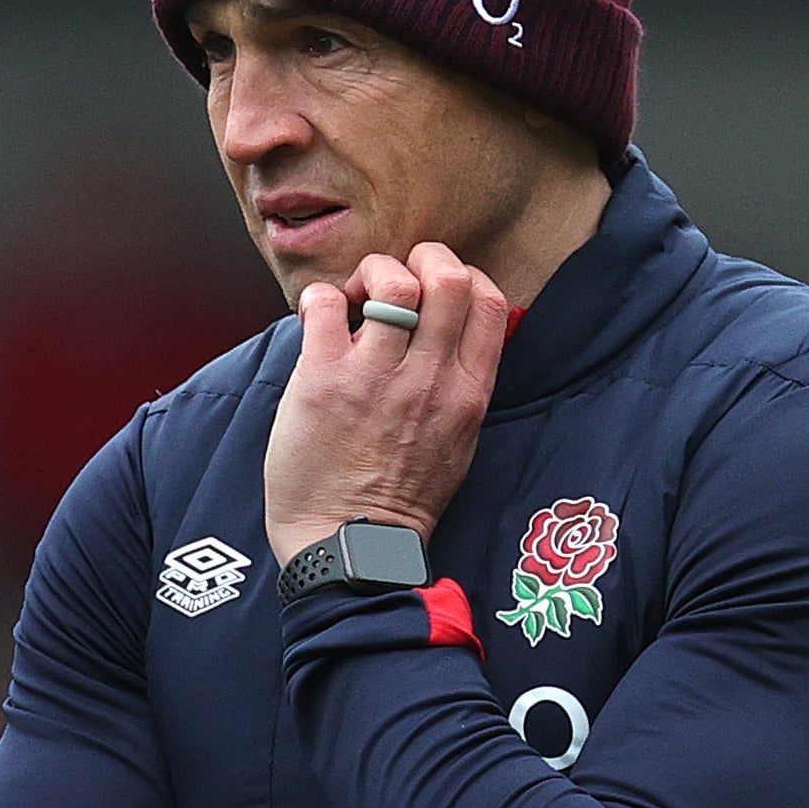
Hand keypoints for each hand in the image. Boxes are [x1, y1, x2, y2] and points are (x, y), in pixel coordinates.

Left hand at [260, 242, 515, 562]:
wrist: (351, 548)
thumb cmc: (400, 500)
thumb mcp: (457, 440)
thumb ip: (462, 386)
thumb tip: (458, 337)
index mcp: (467, 392)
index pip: (491, 301)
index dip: (464, 276)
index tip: (436, 289)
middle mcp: (429, 379)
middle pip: (449, 277)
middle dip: (421, 259)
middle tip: (394, 281)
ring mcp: (376, 378)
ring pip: (392, 280)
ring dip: (370, 275)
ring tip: (355, 300)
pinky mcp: (323, 380)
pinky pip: (327, 305)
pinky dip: (322, 298)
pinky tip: (317, 318)